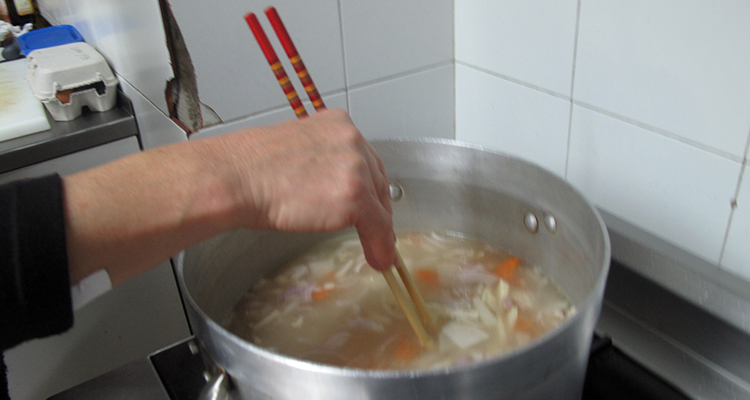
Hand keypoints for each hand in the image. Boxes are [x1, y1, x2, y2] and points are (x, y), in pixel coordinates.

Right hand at [215, 109, 396, 270]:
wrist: (236, 178)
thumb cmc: (251, 168)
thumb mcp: (297, 150)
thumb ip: (323, 163)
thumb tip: (335, 190)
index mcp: (338, 124)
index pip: (366, 159)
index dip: (370, 187)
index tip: (372, 205)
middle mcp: (352, 140)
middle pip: (377, 181)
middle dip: (377, 209)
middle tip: (376, 231)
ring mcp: (355, 167)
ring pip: (379, 206)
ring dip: (380, 232)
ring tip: (377, 251)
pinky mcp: (354, 196)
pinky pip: (378, 227)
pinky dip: (380, 246)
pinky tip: (378, 258)